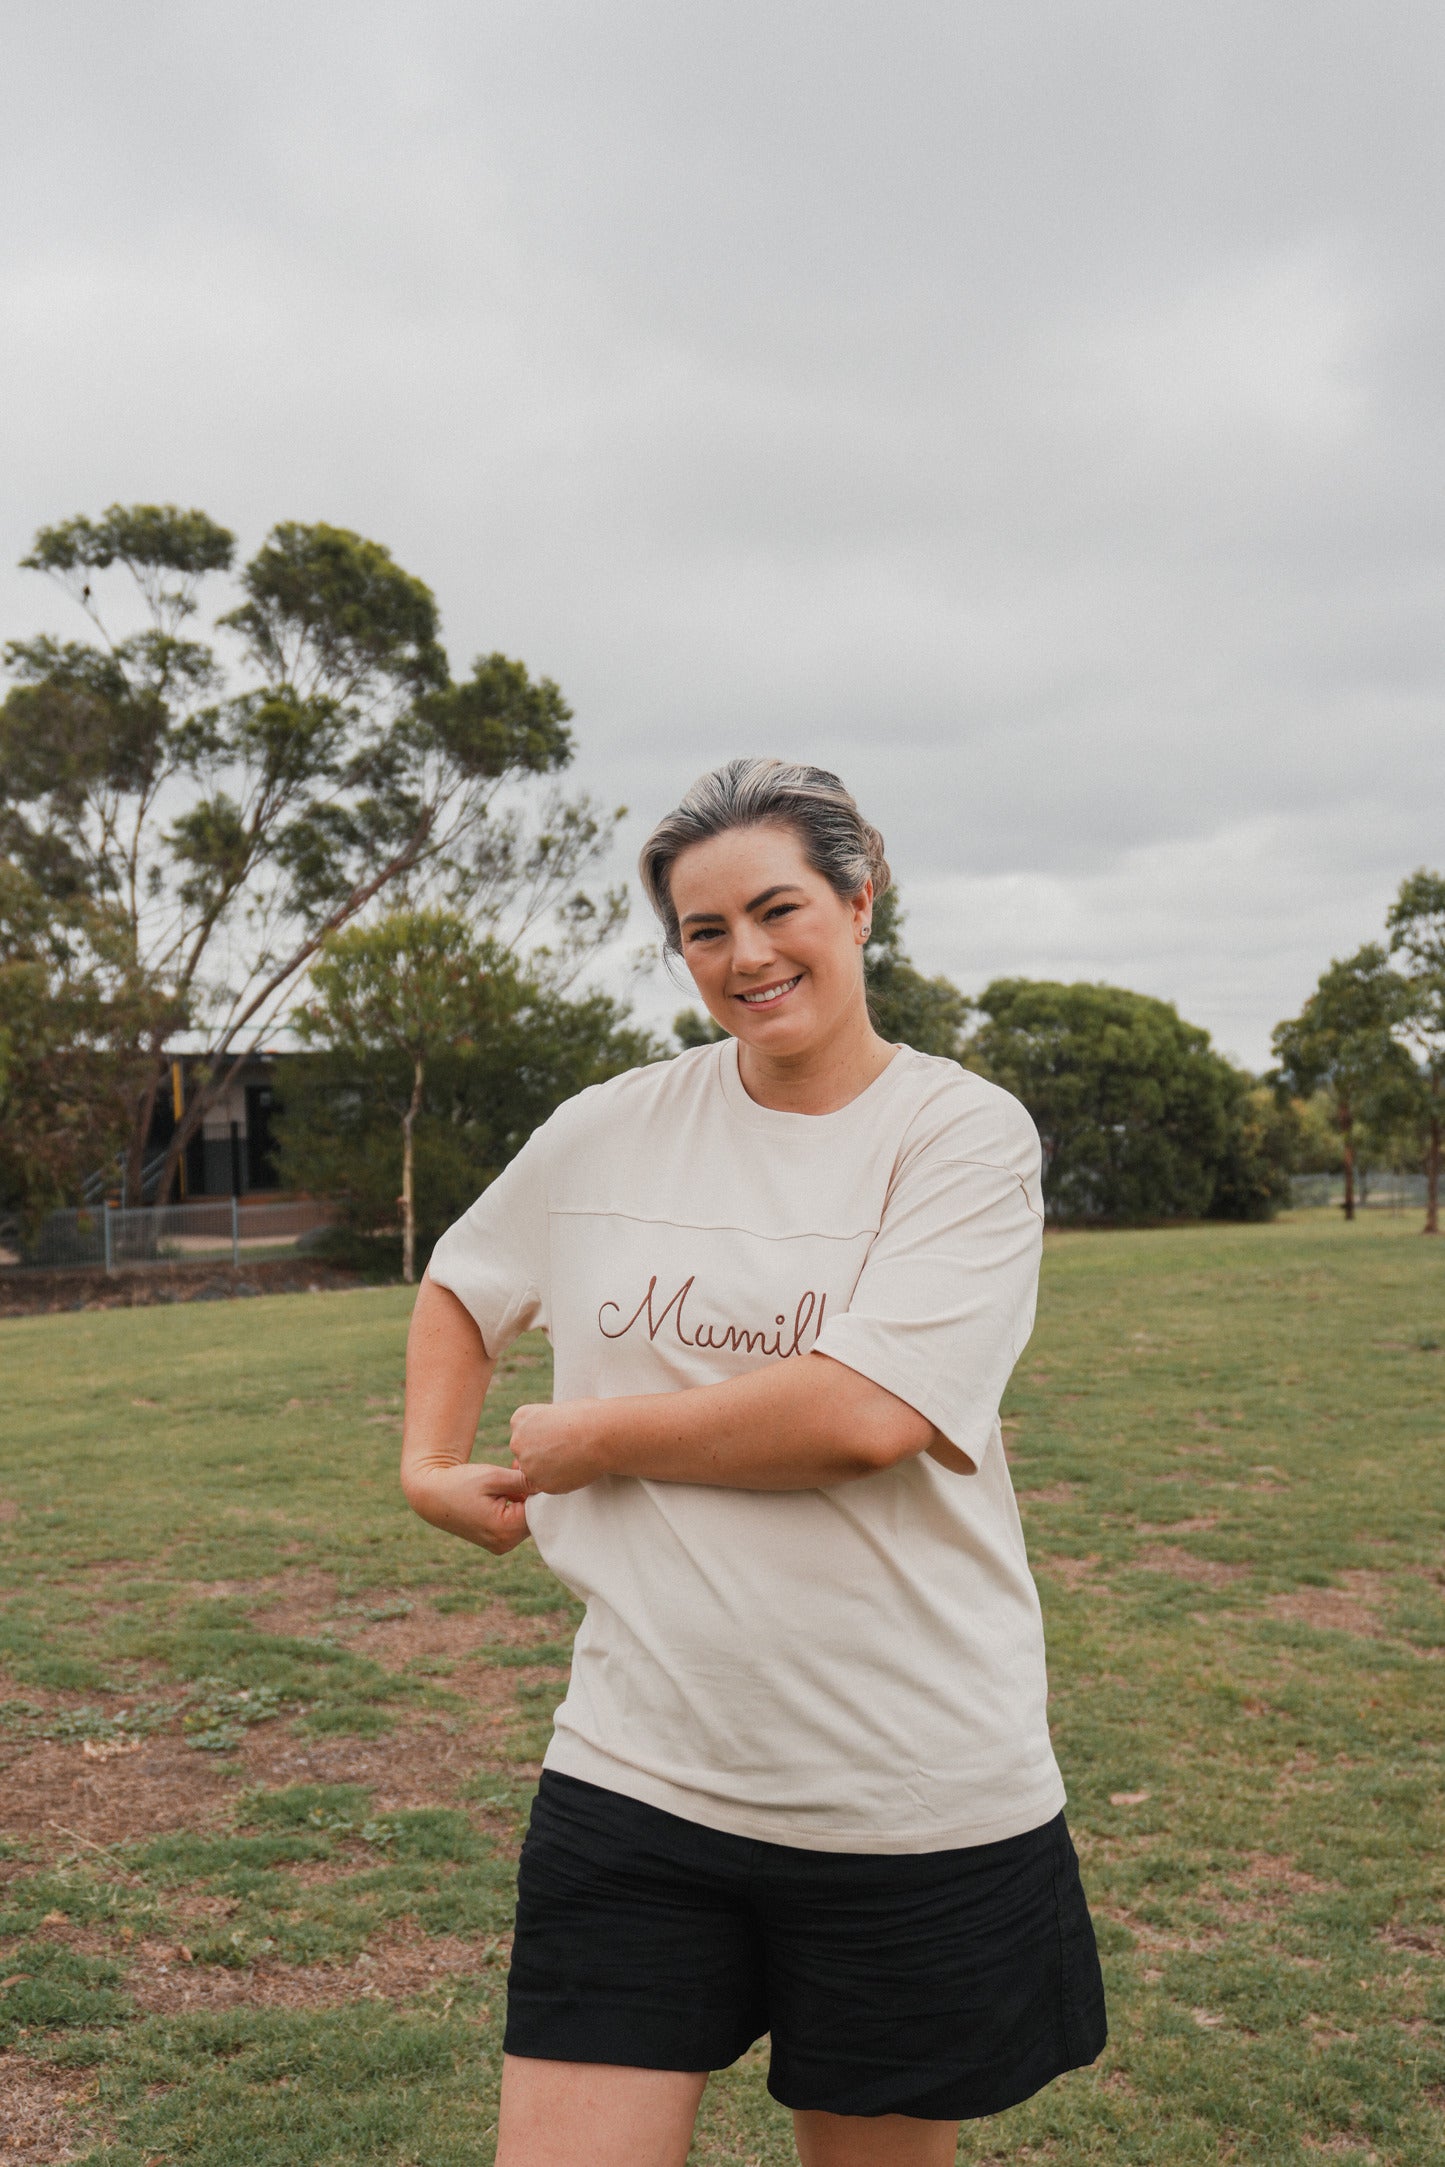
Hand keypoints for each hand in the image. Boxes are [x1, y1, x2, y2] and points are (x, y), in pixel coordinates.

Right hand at [406, 1460, 530, 1554]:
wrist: (431, 1495)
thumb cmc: (460, 1483)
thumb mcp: (494, 1477)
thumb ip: (524, 1481)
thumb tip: (549, 1482)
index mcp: (505, 1530)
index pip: (539, 1510)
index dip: (538, 1487)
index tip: (530, 1468)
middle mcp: (504, 1543)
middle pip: (533, 1515)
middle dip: (531, 1492)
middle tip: (517, 1467)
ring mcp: (500, 1544)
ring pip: (525, 1518)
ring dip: (522, 1497)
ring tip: (509, 1474)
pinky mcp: (496, 1540)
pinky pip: (515, 1521)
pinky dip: (514, 1504)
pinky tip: (504, 1487)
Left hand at [510, 1399, 612, 1493]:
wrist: (600, 1434)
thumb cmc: (587, 1417)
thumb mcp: (558, 1410)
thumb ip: (544, 1424)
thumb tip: (546, 1435)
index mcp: (520, 1419)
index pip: (523, 1433)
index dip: (543, 1435)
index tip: (559, 1434)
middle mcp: (517, 1442)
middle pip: (525, 1453)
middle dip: (542, 1453)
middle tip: (566, 1450)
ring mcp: (527, 1465)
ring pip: (534, 1471)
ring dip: (549, 1469)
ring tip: (572, 1459)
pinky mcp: (539, 1484)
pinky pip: (547, 1484)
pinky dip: (559, 1480)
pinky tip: (574, 1469)